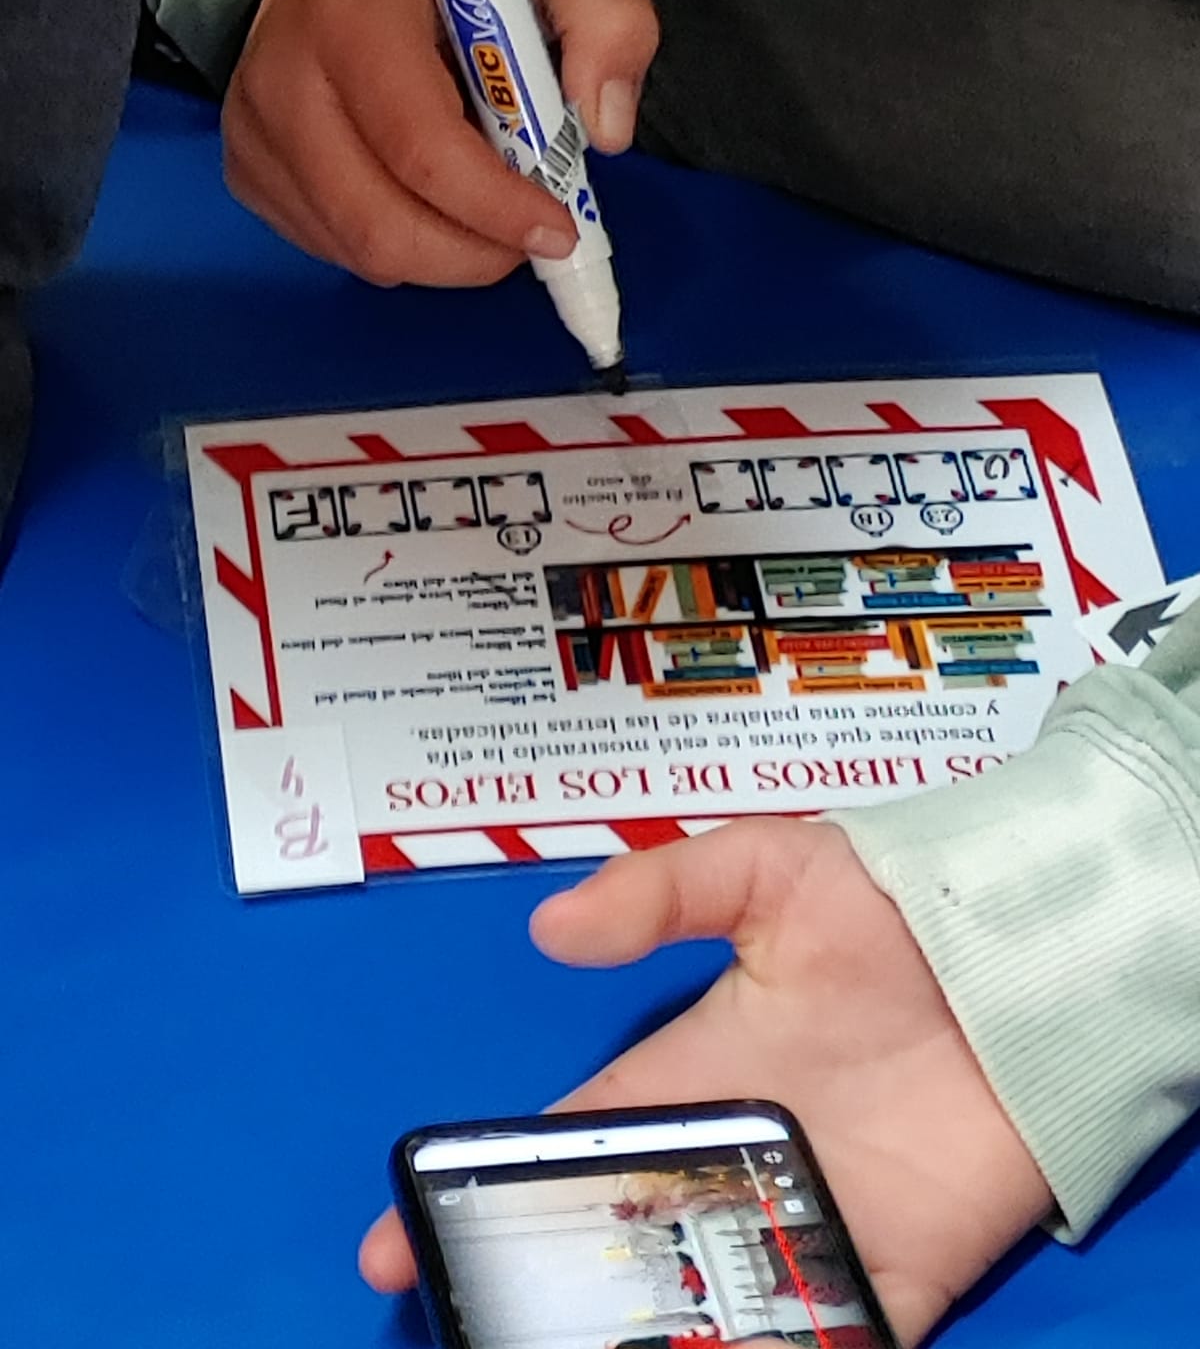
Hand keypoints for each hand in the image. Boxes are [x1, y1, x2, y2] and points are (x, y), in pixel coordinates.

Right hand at [223, 0, 657, 285]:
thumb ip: (608, 15)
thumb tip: (605, 130)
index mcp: (355, 12)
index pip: (422, 149)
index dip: (497, 209)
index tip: (558, 229)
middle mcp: (284, 77)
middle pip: (383, 227)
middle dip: (476, 254)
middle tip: (526, 236)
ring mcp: (256, 131)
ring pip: (362, 253)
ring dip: (444, 256)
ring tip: (482, 207)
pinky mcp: (248, 170)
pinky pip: (336, 251)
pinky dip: (400, 247)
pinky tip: (425, 197)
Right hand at [358, 819, 1052, 1345]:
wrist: (1025, 958)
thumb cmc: (891, 906)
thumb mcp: (768, 872)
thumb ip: (662, 892)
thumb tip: (551, 928)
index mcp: (686, 1074)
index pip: (562, 1143)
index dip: (477, 1188)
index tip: (398, 1237)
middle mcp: (730, 1157)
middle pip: (614, 1248)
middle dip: (538, 1295)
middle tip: (479, 1332)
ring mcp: (805, 1220)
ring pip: (701, 1310)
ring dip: (642, 1337)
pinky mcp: (891, 1271)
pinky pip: (827, 1342)